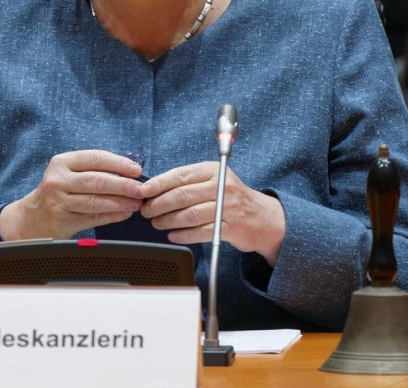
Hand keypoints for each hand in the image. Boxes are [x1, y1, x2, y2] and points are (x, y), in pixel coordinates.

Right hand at [0, 151, 145, 240]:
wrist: (33, 217)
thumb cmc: (59, 191)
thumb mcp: (69, 173)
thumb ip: (94, 169)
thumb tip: (129, 171)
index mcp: (62, 162)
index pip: (95, 158)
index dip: (119, 163)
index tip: (137, 169)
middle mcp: (58, 180)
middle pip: (97, 181)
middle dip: (124, 185)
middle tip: (141, 189)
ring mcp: (59, 202)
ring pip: (96, 201)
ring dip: (121, 202)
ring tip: (136, 203)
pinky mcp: (63, 221)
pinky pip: (93, 218)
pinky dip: (112, 216)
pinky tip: (124, 214)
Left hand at [139, 162, 285, 264]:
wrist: (264, 218)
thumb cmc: (232, 198)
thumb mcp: (215, 181)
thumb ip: (190, 182)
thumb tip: (156, 188)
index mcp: (213, 171)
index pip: (180, 175)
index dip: (158, 184)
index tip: (143, 191)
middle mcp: (221, 187)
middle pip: (182, 195)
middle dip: (158, 204)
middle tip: (146, 211)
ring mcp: (227, 208)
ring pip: (189, 214)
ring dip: (168, 220)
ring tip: (156, 223)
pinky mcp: (230, 228)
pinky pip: (200, 232)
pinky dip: (183, 235)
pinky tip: (173, 235)